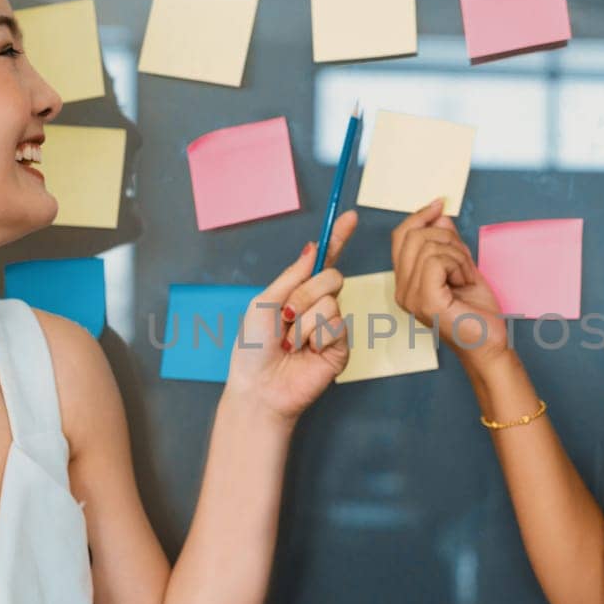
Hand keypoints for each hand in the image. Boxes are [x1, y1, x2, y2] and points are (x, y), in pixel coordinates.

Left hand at [225, 210, 358, 422]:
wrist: (259, 386)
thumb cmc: (253, 348)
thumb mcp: (264, 301)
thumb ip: (292, 275)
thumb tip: (313, 248)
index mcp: (299, 291)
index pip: (325, 260)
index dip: (338, 238)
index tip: (350, 217)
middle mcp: (319, 306)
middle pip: (332, 276)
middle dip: (305, 294)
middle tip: (286, 317)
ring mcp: (331, 326)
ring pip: (331, 302)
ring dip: (304, 322)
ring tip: (290, 343)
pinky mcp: (340, 347)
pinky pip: (336, 326)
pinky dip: (314, 337)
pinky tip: (305, 353)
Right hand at [390, 197, 508, 372]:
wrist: (489, 344)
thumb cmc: (477, 313)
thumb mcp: (462, 266)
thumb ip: (448, 242)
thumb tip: (439, 214)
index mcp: (406, 282)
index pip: (400, 237)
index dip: (419, 216)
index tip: (439, 204)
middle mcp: (402, 291)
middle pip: (414, 236)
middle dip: (447, 239)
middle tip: (463, 262)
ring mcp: (412, 297)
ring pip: (428, 246)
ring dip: (456, 255)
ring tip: (465, 277)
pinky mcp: (427, 301)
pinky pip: (437, 260)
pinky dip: (458, 264)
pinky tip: (464, 281)